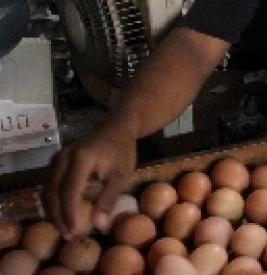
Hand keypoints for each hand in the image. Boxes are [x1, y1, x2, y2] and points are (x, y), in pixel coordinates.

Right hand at [42, 124, 136, 239]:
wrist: (116, 128)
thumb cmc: (122, 150)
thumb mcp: (121, 175)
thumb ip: (109, 199)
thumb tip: (99, 226)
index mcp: (81, 158)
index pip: (69, 191)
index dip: (69, 214)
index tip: (74, 232)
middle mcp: (63, 158)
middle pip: (52, 192)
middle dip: (58, 217)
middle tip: (68, 236)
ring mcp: (57, 158)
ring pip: (46, 190)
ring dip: (53, 211)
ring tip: (65, 228)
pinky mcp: (56, 162)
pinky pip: (48, 184)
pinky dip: (53, 201)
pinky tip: (62, 214)